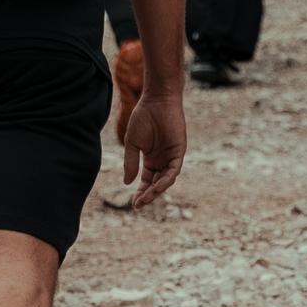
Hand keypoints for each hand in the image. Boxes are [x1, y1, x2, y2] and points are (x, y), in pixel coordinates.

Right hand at [120, 86, 185, 206]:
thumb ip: (130, 162)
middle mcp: (162, 161)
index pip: (147, 181)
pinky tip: (157, 186)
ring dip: (156, 190)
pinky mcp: (179, 152)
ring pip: (166, 180)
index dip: (140, 192)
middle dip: (148, 195)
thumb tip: (127, 183)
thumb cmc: (143, 118)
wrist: (156, 101)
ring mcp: (171, 157)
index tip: (133, 203)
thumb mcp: (132, 143)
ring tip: (146, 198)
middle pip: (156, 183)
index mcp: (151, 159)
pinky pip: (174, 170)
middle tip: (138, 205)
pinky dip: (167, 179)